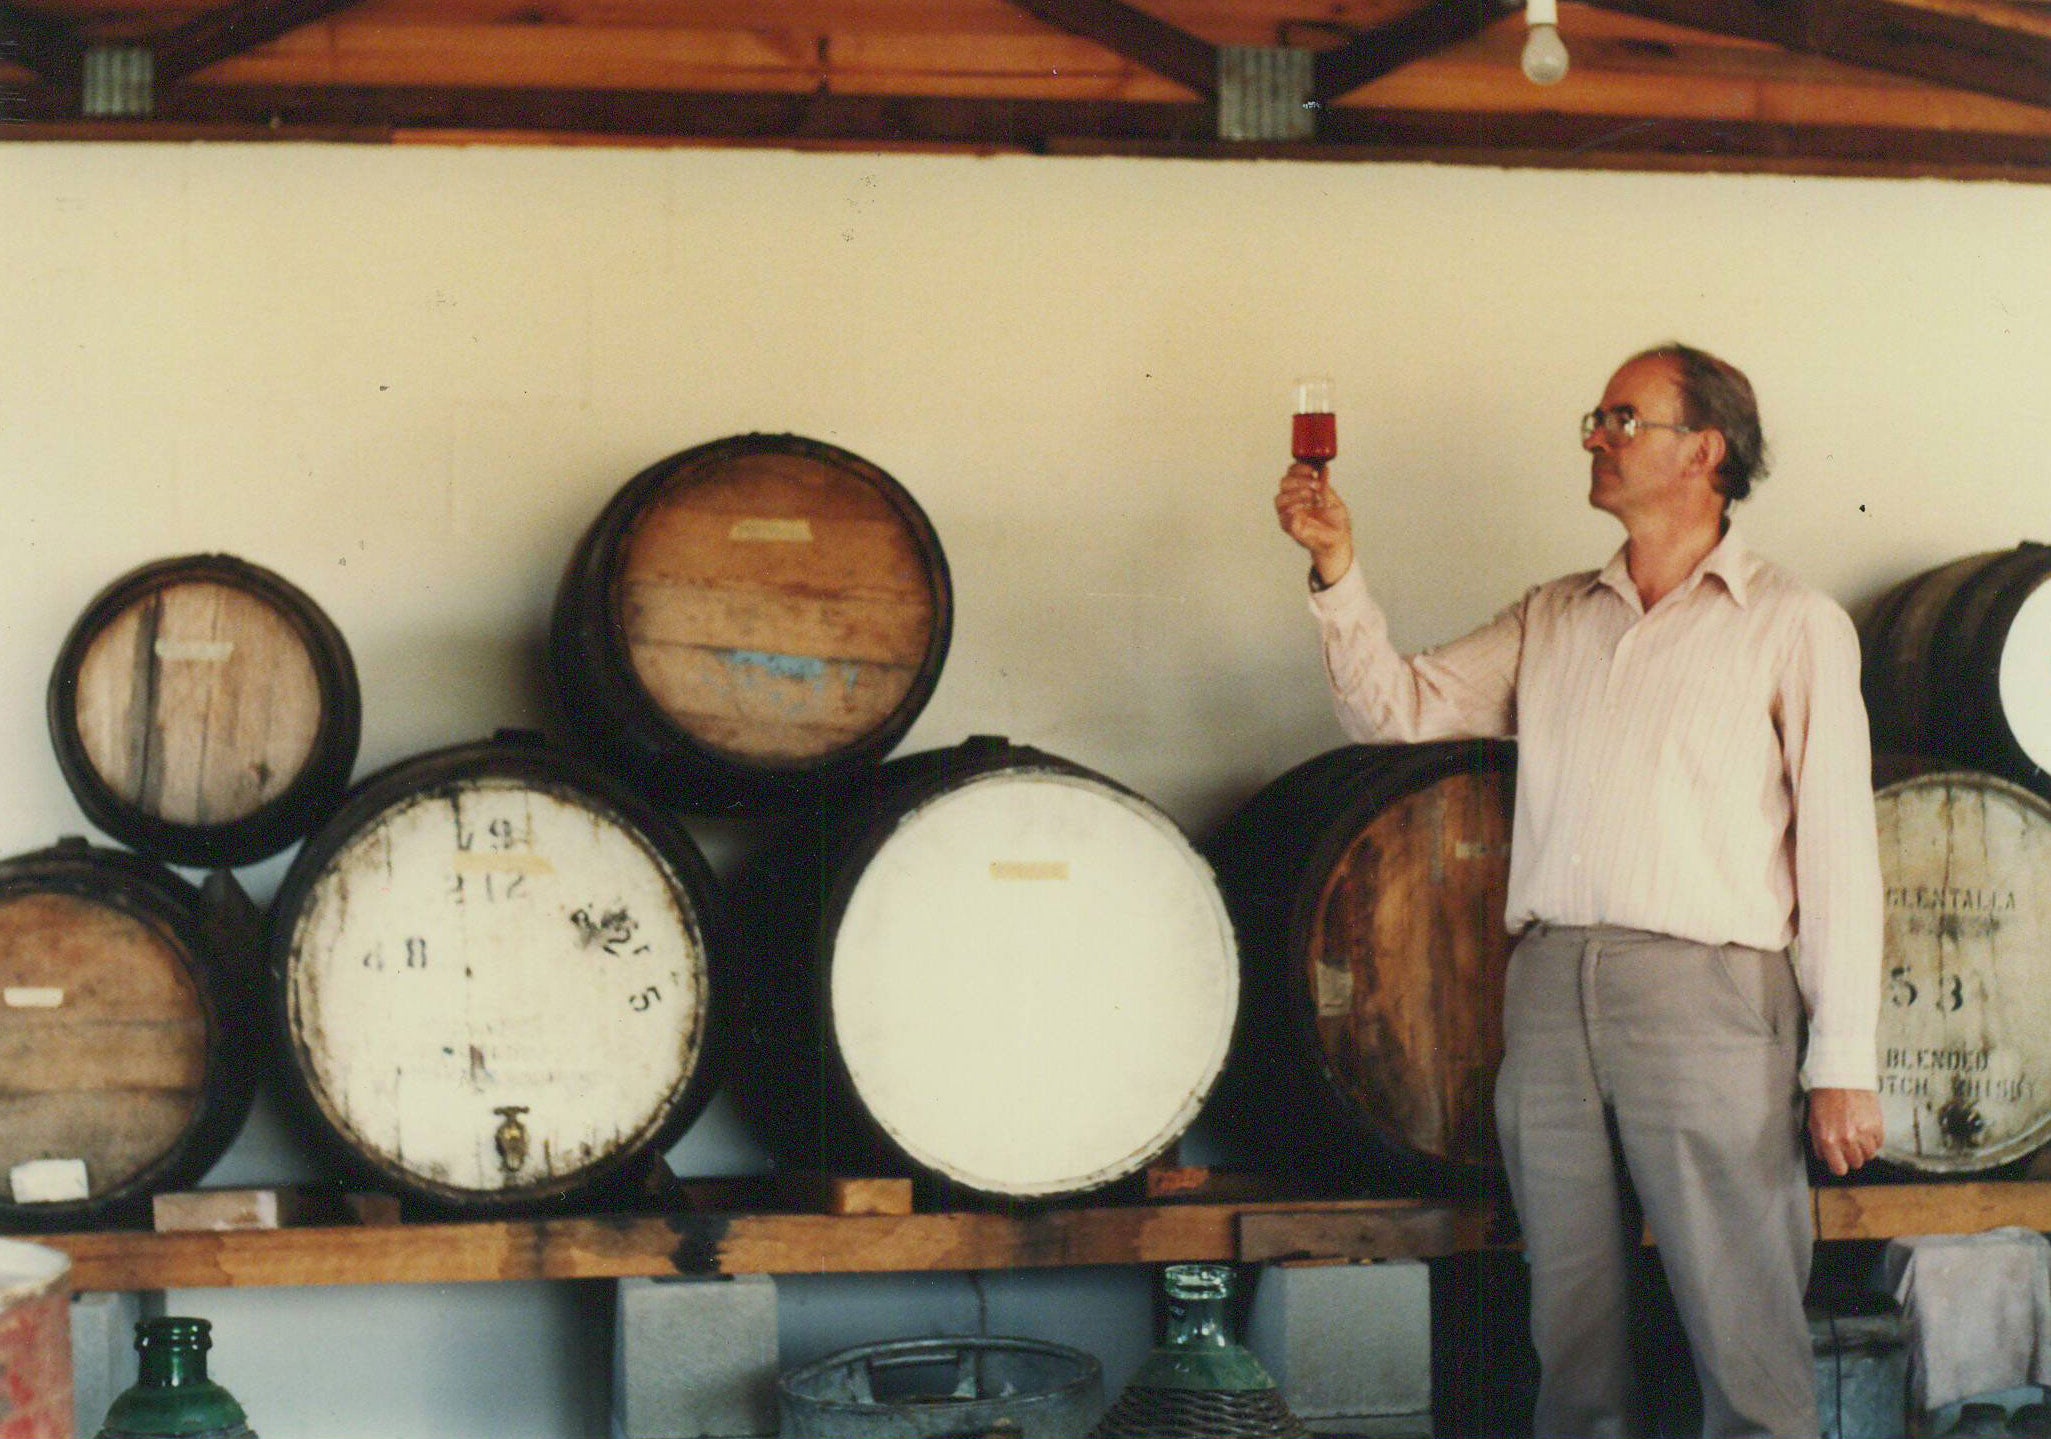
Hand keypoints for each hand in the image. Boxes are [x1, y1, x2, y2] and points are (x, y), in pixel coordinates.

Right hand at [1273, 463, 1354, 585]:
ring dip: (1296, 494)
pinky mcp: (1289, 527)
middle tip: (1315, 485)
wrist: (1338, 541)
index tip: (1312, 470)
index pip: (1292, 474)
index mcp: (1302, 490)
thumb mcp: (1333, 500)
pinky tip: (1305, 509)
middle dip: (1299, 480)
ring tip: (1312, 498)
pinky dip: (1294, 510)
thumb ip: (1325, 486)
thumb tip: (1323, 469)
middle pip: (1284, 483)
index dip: (1298, 468)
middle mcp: (1293, 501)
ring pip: (1280, 498)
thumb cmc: (1335, 522)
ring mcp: (1289, 514)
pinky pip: (1283, 516)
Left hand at [1808, 1088, 1883, 1175]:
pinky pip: (1879, 1143)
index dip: (1839, 1166)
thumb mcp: (1813, 1122)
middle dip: (1851, 1156)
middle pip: (1856, 1163)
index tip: (1840, 1161)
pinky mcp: (1877, 1126)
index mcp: (1829, 1140)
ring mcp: (1864, 1133)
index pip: (1839, 1169)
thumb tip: (1824, 1157)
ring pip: (1869, 1155)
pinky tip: (1866, 1129)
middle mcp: (1847, 1139)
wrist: (1841, 1077)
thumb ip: (1819, 1143)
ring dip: (1864, 1148)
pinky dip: (1874, 1140)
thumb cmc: (1825, 1097)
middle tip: (1848, 1144)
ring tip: (1857, 1135)